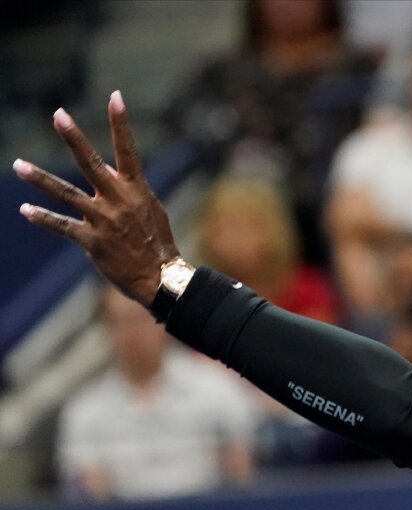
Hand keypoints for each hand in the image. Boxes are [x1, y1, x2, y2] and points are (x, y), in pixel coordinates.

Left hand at [13, 92, 178, 306]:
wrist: (159, 277)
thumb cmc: (158, 243)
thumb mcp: (151, 210)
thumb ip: (130, 191)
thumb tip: (110, 174)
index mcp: (137, 190)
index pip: (128, 150)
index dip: (121, 123)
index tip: (115, 96)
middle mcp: (118, 200)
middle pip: (91, 163)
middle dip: (74, 138)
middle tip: (59, 114)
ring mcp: (103, 219)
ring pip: (66, 194)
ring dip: (41, 179)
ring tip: (18, 164)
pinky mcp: (91, 241)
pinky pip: (62, 226)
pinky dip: (43, 218)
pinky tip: (25, 210)